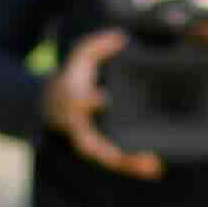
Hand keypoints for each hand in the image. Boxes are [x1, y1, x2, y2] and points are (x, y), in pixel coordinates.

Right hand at [40, 27, 163, 176]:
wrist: (52, 104)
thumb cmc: (72, 77)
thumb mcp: (80, 55)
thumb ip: (98, 44)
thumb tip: (120, 37)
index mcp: (72, 100)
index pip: (77, 101)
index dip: (88, 100)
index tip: (103, 97)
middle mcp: (79, 126)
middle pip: (93, 142)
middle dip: (110, 149)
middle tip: (131, 151)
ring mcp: (88, 140)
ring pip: (107, 158)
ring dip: (129, 164)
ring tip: (153, 166)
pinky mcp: (100, 148)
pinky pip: (116, 161)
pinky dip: (133, 166)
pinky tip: (155, 169)